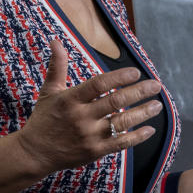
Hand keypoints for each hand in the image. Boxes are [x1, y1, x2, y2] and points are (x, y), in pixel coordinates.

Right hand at [14, 39, 163, 176]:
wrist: (35, 152)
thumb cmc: (44, 118)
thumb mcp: (49, 91)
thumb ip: (57, 66)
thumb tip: (56, 40)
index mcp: (70, 99)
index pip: (99, 85)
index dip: (119, 77)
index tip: (136, 71)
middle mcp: (81, 117)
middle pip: (115, 102)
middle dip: (139, 92)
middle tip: (156, 85)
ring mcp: (89, 136)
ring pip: (122, 122)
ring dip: (142, 113)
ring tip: (158, 105)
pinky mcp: (94, 151)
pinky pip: (120, 143)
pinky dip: (137, 137)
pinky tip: (150, 129)